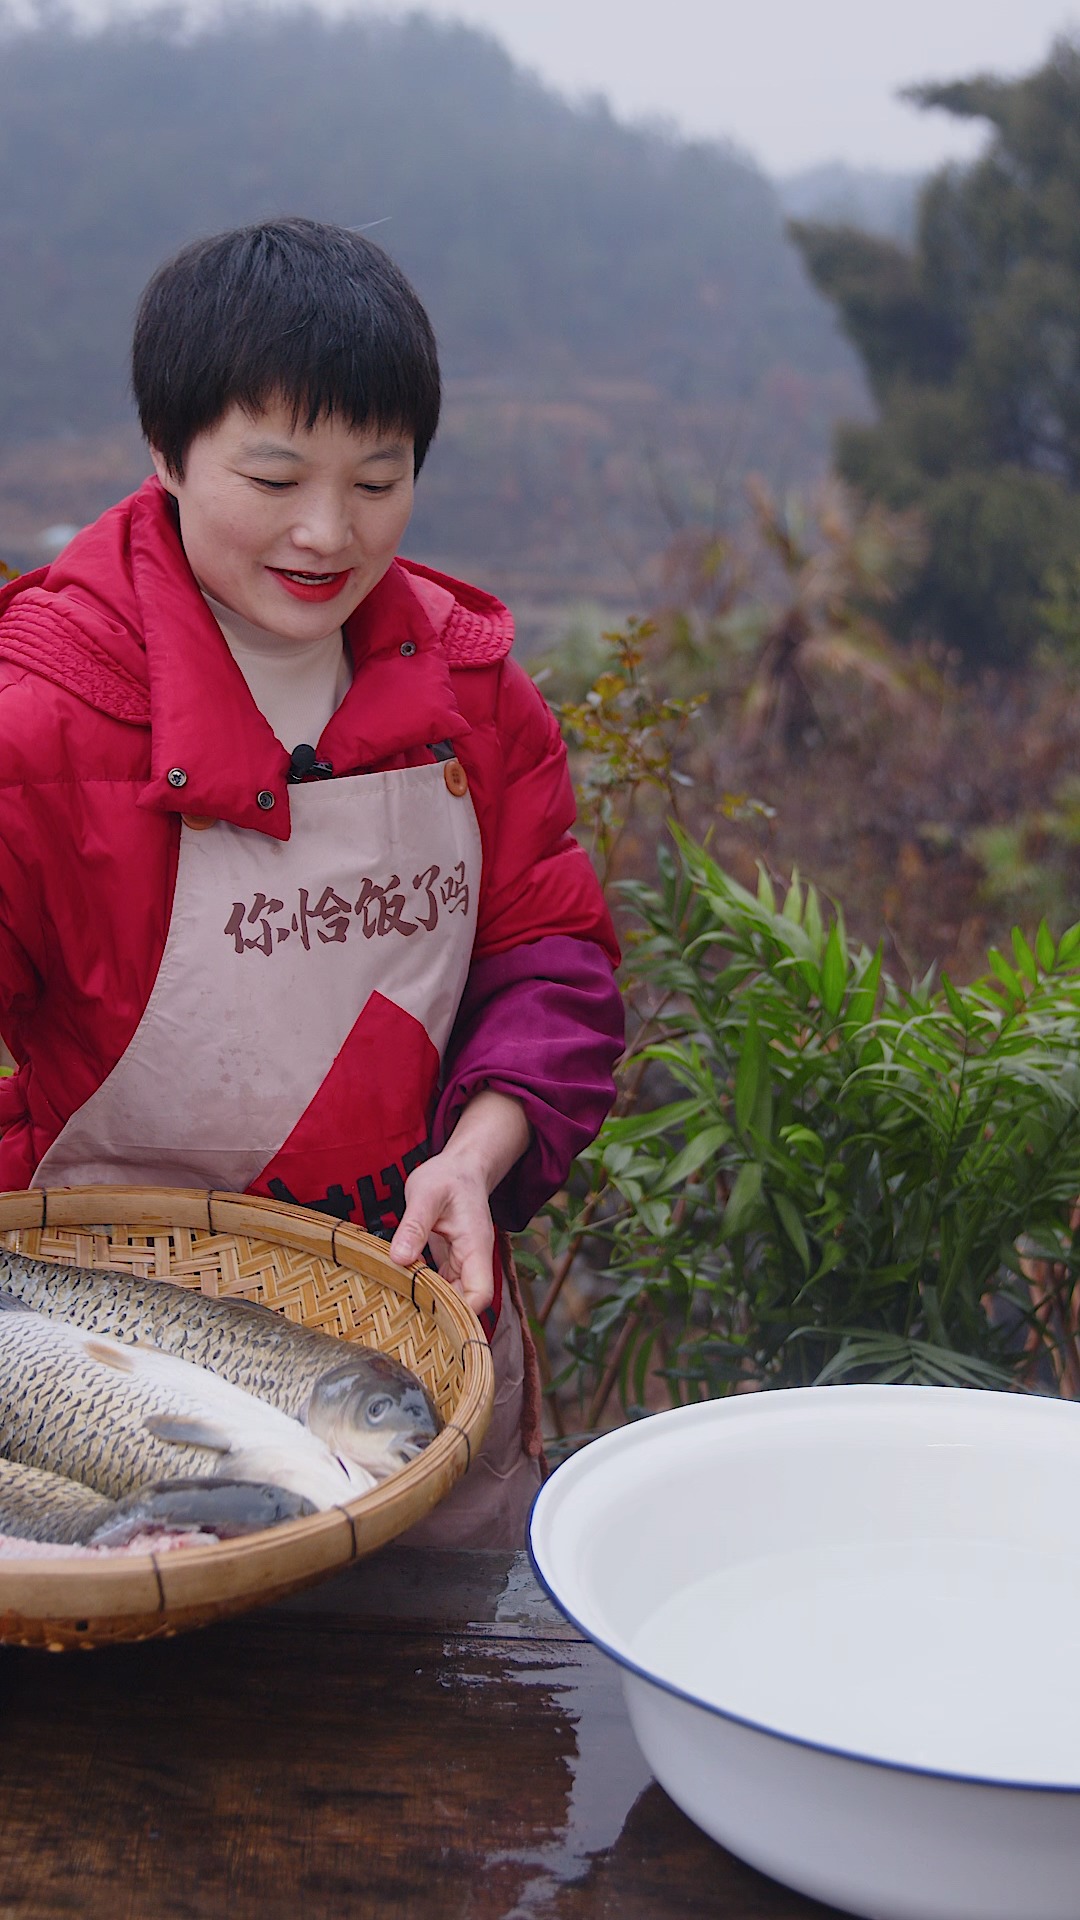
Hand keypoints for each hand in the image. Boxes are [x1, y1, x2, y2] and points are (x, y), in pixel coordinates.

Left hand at [388, 1090, 529, 1316]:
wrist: (459, 1167)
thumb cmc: (446, 1177)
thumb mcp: (425, 1195)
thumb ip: (414, 1227)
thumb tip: (399, 1259)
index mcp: (475, 1246)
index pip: (480, 1294)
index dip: (461, 1311)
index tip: (430, 1316)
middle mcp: (474, 1259)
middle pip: (468, 1302)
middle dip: (442, 1315)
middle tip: (406, 1321)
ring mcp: (463, 1262)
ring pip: (454, 1297)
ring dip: (432, 1305)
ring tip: (401, 1312)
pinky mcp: (451, 1261)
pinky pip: (442, 1286)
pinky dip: (427, 1292)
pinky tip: (403, 1294)